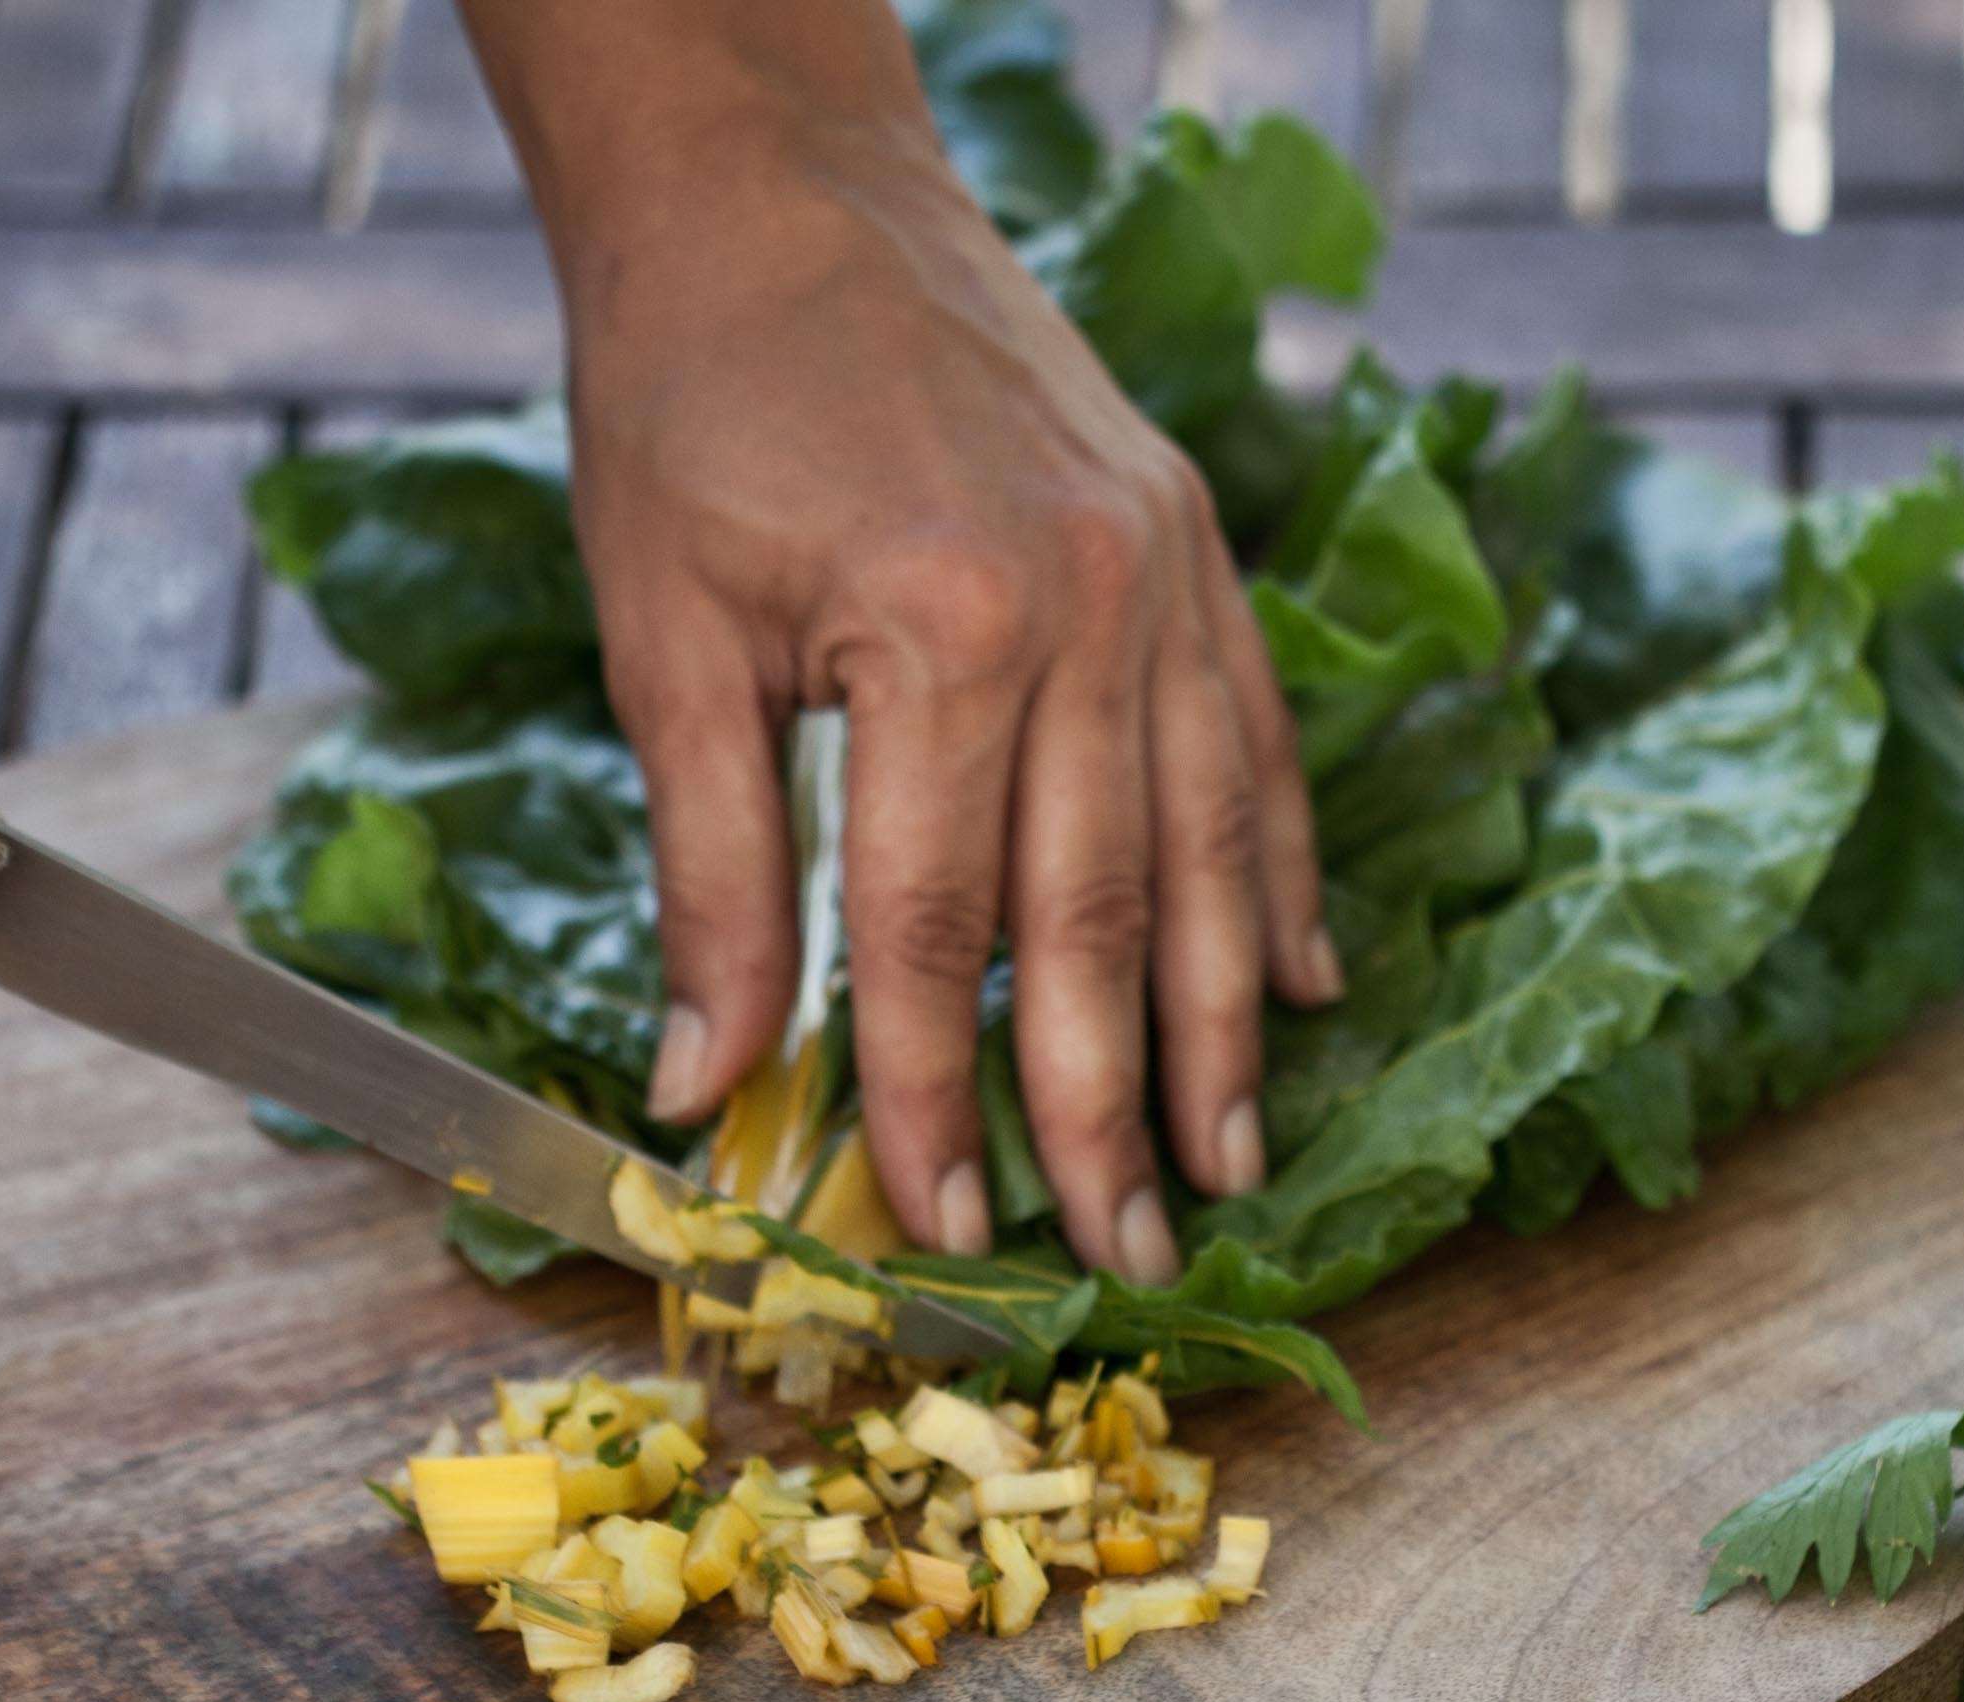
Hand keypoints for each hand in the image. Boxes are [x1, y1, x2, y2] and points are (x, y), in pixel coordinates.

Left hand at [494, 15, 1332, 1280]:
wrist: (779, 186)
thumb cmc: (692, 400)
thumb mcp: (662, 638)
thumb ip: (710, 870)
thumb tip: (704, 1084)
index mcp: (939, 627)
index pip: (943, 928)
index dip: (939, 1096)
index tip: (940, 1229)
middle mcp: (1082, 605)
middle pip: (1108, 913)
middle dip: (1112, 1104)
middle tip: (1130, 1252)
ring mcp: (1159, 571)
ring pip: (1213, 846)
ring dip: (1226, 1023)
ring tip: (1230, 1160)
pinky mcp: (1191, 544)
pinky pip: (1257, 743)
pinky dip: (1282, 874)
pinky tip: (1300, 986)